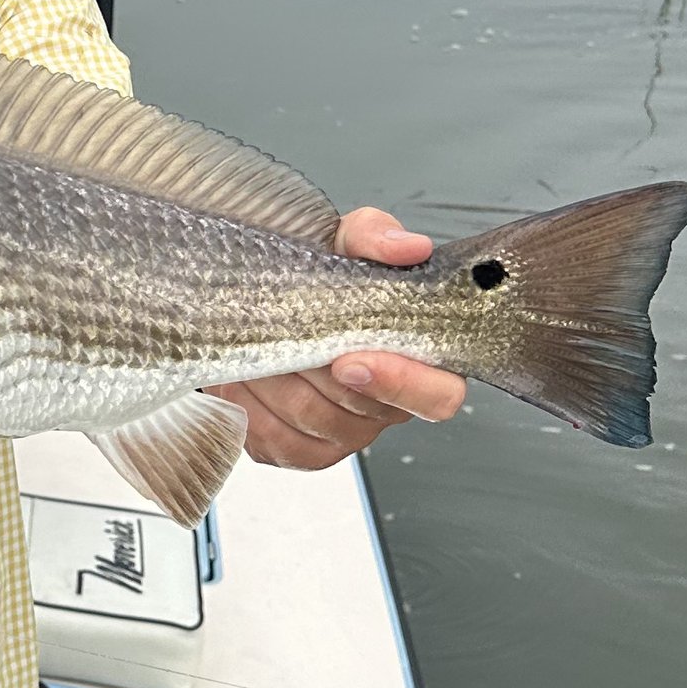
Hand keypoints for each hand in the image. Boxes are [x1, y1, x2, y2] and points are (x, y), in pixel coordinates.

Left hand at [218, 208, 465, 473]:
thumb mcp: (342, 243)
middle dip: (314, 366)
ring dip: (276, 380)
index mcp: (417, 360)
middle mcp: (386, 404)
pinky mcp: (301, 449)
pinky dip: (253, 406)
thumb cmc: (314, 275)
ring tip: (258, 342)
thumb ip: (375, 237)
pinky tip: (247, 376)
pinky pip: (278, 443)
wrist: (254, 299)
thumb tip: (409, 247)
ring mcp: (346, 433)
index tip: (350, 360)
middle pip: (360, 409)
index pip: (439, 396)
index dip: (400, 384)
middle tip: (283, 328)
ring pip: (313, 421)